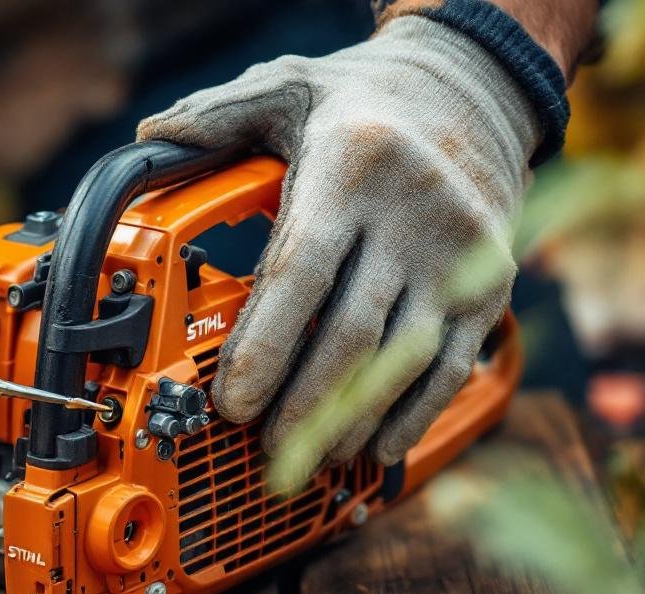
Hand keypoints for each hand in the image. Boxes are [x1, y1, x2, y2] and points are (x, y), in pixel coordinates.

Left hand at [139, 16, 535, 482]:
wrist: (473, 92)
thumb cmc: (362, 102)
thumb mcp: (290, 84)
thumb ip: (218, 114)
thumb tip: (152, 140)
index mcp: (353, 164)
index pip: (301, 272)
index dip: (265, 348)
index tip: (234, 404)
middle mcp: (415, 211)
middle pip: (351, 333)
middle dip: (303, 406)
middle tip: (264, 449)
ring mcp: (461, 253)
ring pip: (403, 360)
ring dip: (353, 422)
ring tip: (309, 458)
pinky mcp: (492, 283)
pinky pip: (452, 364)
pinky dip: (413, 414)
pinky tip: (374, 446)